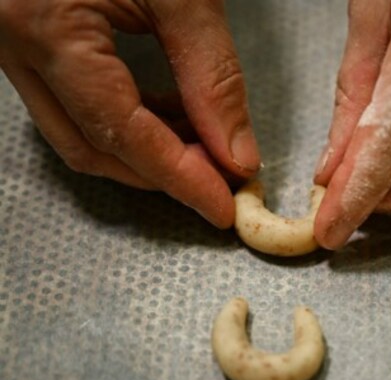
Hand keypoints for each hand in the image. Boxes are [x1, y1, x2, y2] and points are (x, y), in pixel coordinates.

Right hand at [0, 0, 260, 227]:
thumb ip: (212, 74)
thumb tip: (237, 154)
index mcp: (46, 27)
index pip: (121, 132)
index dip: (179, 179)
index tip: (224, 208)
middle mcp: (13, 45)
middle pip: (91, 146)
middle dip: (162, 173)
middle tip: (222, 181)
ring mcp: (10, 46)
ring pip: (77, 131)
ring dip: (146, 151)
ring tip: (206, 146)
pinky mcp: (25, 39)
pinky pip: (71, 102)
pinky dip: (126, 119)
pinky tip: (172, 112)